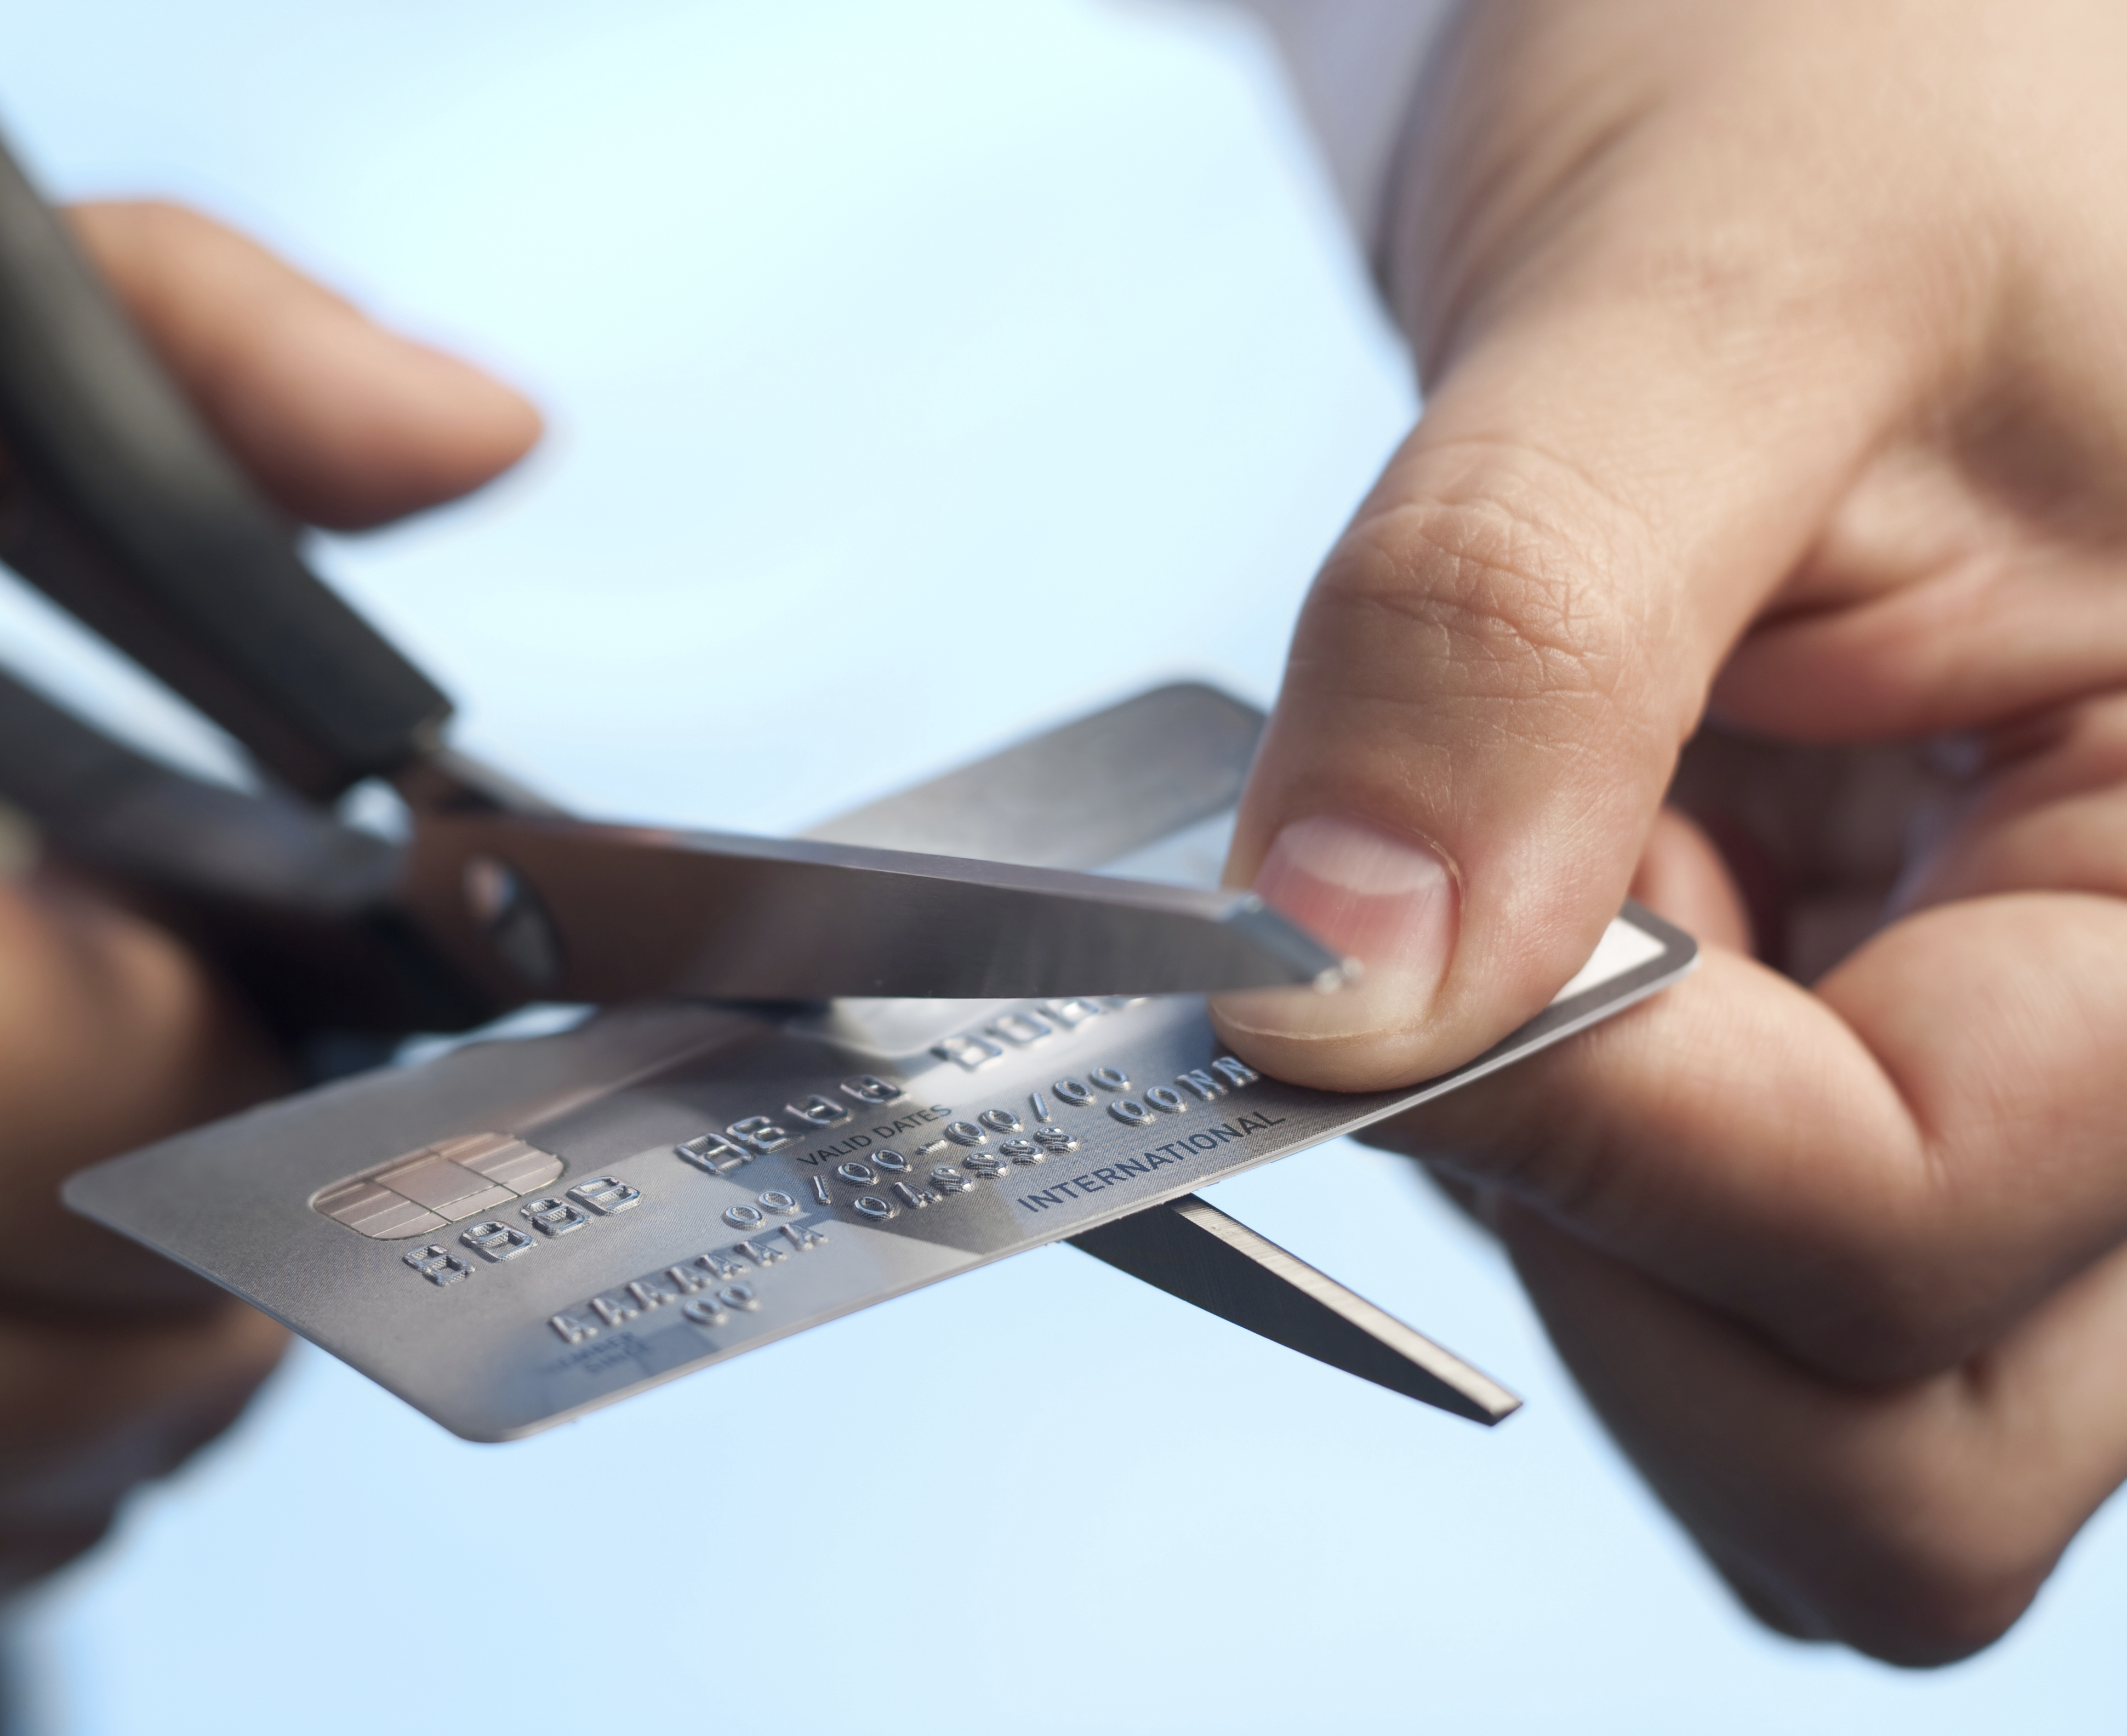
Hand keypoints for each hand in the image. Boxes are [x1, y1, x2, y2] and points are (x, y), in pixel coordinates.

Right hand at [0, 201, 537, 1620]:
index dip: (267, 988)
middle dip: (233, 1148)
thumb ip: (145, 341)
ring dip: (142, 1298)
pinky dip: (1, 1421)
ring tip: (42, 1104)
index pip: (227, 1100)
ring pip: (79, 1466)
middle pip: (184, 1315)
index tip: (197, 905)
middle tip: (133, 991)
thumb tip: (468, 428)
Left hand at [1214, 0, 2126, 1662]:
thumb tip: (1328, 984)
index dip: (1592, 1133)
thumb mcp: (1703, 304)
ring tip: (1588, 885)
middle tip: (1509, 922)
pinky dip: (1607, 1186)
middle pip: (1893, 1454)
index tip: (1373, 950)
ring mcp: (2072, 1093)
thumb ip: (1508, 643)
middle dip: (1614, 1246)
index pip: (1901, 1235)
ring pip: (1825, 1418)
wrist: (1883, 40)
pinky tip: (1605, 922)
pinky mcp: (1940, 1067)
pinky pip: (1761, 1305)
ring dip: (1609, 1226)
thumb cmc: (1878, 76)